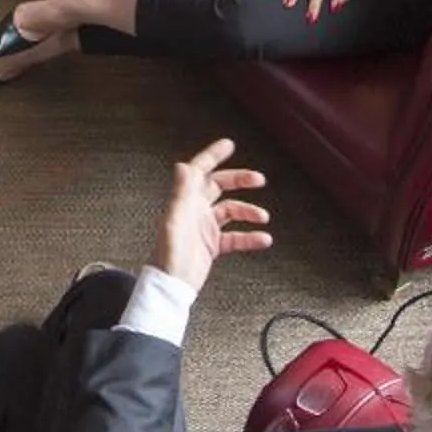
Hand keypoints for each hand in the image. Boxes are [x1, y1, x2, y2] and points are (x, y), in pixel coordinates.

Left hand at [148, 137, 273, 296]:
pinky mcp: (211, 245)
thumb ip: (180, 193)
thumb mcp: (174, 221)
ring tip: (263, 216)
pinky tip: (262, 239)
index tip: (229, 145)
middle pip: (219, 187)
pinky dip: (249, 237)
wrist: (172, 286)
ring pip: (230, 211)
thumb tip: (182, 165)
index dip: (213, 156)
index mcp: (185, 201)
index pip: (199, 171)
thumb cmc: (168, 256)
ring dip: (248, 211)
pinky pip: (234, 236)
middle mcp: (194, 211)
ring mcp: (203, 228)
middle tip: (258, 179)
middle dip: (239, 180)